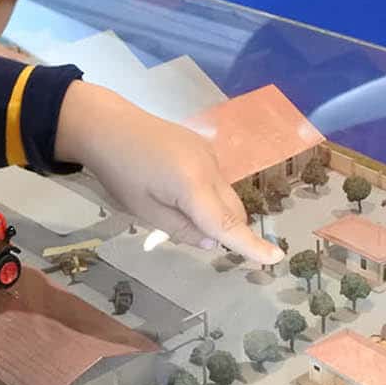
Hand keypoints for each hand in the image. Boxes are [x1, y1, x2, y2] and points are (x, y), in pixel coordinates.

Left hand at [54, 81, 283, 265]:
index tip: (276, 258)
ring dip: (215, 211)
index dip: (250, 245)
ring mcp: (209, 154)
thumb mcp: (145, 211)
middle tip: (187, 233)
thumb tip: (211, 242)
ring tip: (173, 205)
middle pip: (233, 210)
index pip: (227, 224)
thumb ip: (182, 230)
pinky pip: (217, 179)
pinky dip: (208, 194)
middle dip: (225, 230)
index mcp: (193, 185)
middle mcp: (210, 167)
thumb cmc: (120, 173)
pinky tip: (176, 188)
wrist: (109, 126)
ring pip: (227, 195)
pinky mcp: (204, 146)